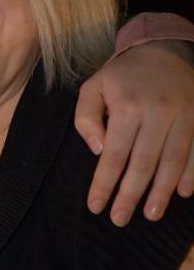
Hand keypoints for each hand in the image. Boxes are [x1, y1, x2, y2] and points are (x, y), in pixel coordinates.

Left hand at [75, 41, 193, 225]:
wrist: (162, 49)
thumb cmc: (120, 75)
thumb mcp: (92, 88)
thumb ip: (86, 119)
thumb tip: (99, 152)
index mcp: (128, 107)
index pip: (114, 155)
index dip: (104, 184)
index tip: (95, 206)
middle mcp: (158, 113)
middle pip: (144, 164)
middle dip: (130, 195)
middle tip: (119, 219)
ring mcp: (185, 116)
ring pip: (174, 162)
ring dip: (162, 192)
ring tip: (150, 215)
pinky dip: (192, 174)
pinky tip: (183, 193)